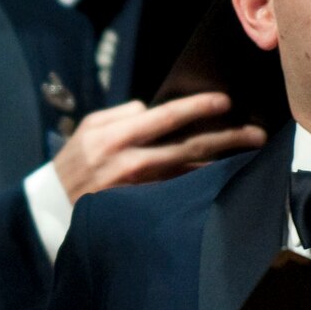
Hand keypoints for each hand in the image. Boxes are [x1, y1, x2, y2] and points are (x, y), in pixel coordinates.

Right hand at [51, 91, 266, 203]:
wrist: (53, 208)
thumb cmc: (73, 161)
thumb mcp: (88, 128)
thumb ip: (121, 114)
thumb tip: (151, 110)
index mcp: (116, 137)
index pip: (165, 117)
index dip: (197, 108)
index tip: (224, 101)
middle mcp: (131, 162)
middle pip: (188, 147)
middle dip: (226, 138)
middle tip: (257, 134)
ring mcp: (139, 189)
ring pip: (190, 172)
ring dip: (222, 163)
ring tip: (250, 155)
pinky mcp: (144, 208)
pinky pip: (179, 191)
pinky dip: (202, 183)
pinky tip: (223, 178)